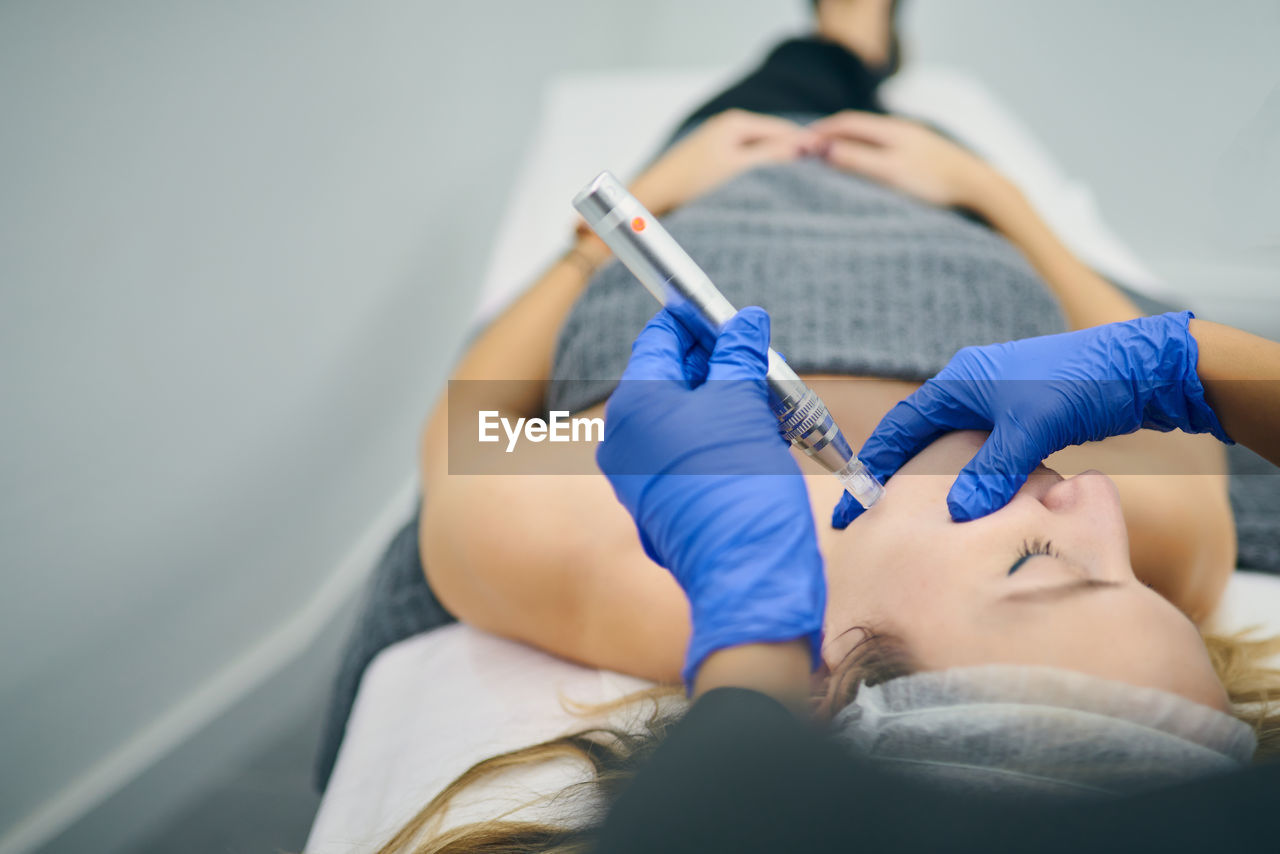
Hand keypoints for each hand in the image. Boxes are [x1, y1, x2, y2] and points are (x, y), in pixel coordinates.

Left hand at [597, 307, 824, 689]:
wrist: (744, 575)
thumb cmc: (739, 486)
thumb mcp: (743, 404)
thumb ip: (739, 355)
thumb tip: (744, 322)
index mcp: (634, 404)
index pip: (660, 339)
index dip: (698, 321)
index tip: (734, 318)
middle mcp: (624, 439)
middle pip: (671, 379)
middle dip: (719, 367)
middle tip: (763, 364)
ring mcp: (638, 475)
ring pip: (683, 418)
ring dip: (727, 404)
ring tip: (772, 408)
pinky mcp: (661, 503)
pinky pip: (686, 454)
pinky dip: (721, 439)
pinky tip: (761, 440)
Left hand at [629, 110, 821, 215]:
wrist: (654, 197)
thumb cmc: (691, 182)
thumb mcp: (739, 168)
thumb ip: (771, 155)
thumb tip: (804, 146)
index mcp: (736, 121)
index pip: (782, 129)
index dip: (805, 143)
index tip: (829, 156)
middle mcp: (727, 126)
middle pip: (771, 138)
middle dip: (792, 153)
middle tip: (820, 170)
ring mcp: (720, 142)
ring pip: (759, 151)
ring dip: (776, 164)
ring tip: (799, 181)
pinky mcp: (713, 159)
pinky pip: (746, 160)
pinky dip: (760, 170)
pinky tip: (769, 186)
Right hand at [810, 111, 999, 208]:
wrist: (978, 187)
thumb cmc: (934, 181)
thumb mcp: (889, 172)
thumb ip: (856, 160)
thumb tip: (823, 149)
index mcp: (891, 130)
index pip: (846, 122)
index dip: (820, 130)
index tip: (798, 141)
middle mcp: (902, 130)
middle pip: (858, 125)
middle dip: (832, 133)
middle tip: (809, 146)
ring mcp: (914, 141)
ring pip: (873, 136)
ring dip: (849, 142)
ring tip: (832, 155)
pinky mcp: (923, 155)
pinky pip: (886, 147)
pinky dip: (866, 151)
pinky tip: (868, 165)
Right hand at [832, 311, 1233, 527]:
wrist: (1141, 366)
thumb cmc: (1084, 382)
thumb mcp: (1032, 428)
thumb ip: (992, 471)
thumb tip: (957, 515)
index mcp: (959, 382)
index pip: (899, 429)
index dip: (871, 468)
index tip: (853, 507)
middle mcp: (970, 389)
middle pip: (917, 441)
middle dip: (892, 479)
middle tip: (871, 521)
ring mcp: (996, 404)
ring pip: (948, 451)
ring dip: (929, 483)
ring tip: (910, 520)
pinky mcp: (1021, 419)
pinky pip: (977, 455)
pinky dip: (965, 481)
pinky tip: (968, 507)